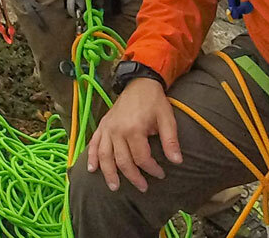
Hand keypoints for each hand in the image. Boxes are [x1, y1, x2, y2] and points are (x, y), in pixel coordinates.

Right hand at [84, 77, 180, 193]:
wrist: (140, 81)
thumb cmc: (154, 101)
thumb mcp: (167, 118)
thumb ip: (170, 140)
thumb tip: (177, 161)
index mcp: (134, 129)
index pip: (141, 158)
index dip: (152, 169)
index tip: (160, 174)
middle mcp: (117, 130)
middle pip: (123, 161)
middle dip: (133, 177)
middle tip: (142, 187)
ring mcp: (108, 128)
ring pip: (105, 156)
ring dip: (109, 173)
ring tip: (114, 187)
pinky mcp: (103, 125)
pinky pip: (93, 143)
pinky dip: (91, 157)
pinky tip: (92, 169)